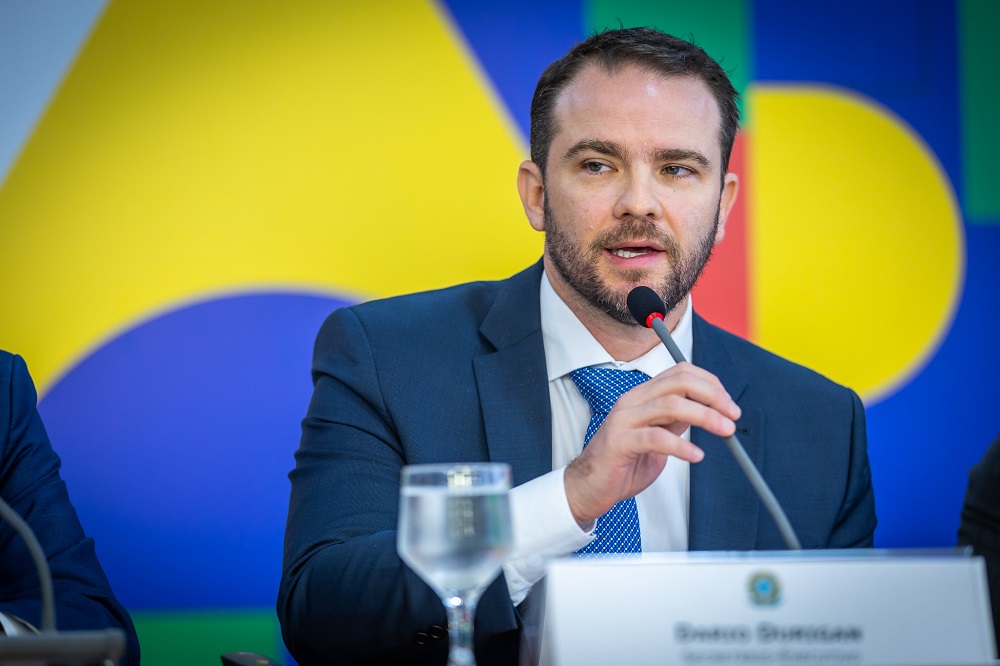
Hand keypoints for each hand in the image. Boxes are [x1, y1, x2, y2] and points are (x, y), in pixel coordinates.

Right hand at [564, 362, 740, 526]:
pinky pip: (656, 438)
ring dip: (705, 416)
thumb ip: (675, 421)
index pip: (680, 373)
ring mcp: (623, 420)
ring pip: (670, 404)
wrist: (588, 487)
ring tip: (725, 431)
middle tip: (733, 415)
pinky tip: (696, 455)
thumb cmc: (622, 463)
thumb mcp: (657, 437)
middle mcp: (632, 401)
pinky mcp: (619, 443)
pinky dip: (681, 446)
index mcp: (642, 396)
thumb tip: (707, 411)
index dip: (710, 384)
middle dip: (712, 396)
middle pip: (678, 382)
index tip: (729, 404)